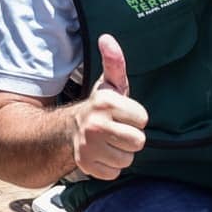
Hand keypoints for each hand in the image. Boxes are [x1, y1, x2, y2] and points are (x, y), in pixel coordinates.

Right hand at [70, 34, 147, 179]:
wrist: (69, 128)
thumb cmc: (100, 106)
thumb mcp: (110, 83)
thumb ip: (115, 61)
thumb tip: (107, 38)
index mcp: (106, 103)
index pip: (143, 119)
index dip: (135, 117)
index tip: (122, 114)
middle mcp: (95, 125)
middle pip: (138, 142)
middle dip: (131, 137)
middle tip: (117, 129)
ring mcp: (88, 147)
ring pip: (127, 159)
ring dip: (121, 153)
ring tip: (109, 141)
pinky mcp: (86, 165)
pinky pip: (114, 173)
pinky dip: (110, 166)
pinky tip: (102, 153)